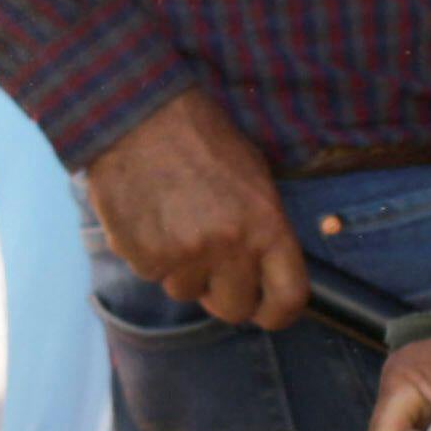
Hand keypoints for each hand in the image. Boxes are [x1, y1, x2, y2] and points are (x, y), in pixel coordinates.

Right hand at [82, 86, 304, 329]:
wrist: (141, 116)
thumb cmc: (201, 140)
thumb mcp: (255, 178)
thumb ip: (263, 231)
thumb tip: (264, 277)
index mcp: (266, 225)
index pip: (288, 298)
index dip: (278, 314)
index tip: (267, 312)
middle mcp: (229, 246)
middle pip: (235, 309)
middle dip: (225, 295)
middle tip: (213, 267)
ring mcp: (184, 255)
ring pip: (187, 293)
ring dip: (184, 271)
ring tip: (175, 224)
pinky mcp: (144, 256)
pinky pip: (153, 276)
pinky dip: (151, 256)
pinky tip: (151, 218)